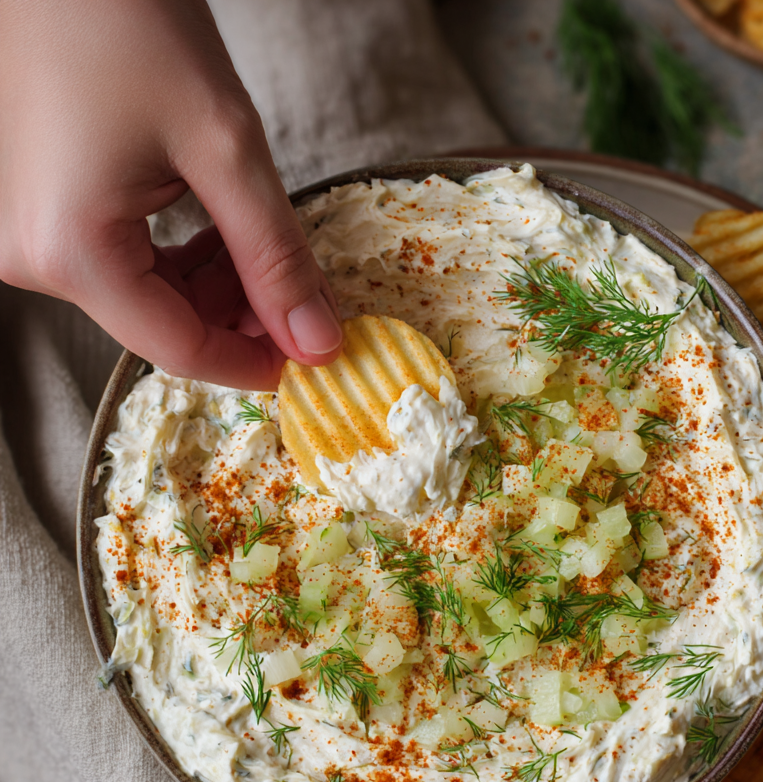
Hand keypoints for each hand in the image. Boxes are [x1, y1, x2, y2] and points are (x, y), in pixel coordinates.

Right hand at [0, 0, 341, 389]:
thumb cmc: (131, 23)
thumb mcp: (227, 150)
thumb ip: (277, 259)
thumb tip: (320, 344)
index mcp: (71, 253)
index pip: (182, 351)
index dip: (260, 361)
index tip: (321, 353)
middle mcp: (38, 259)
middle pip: (167, 328)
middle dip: (246, 319)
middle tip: (308, 294)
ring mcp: (36, 239)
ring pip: (154, 301)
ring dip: (223, 288)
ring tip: (272, 250)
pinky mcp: (47, 217)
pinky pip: (130, 267)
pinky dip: (189, 262)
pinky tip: (228, 232)